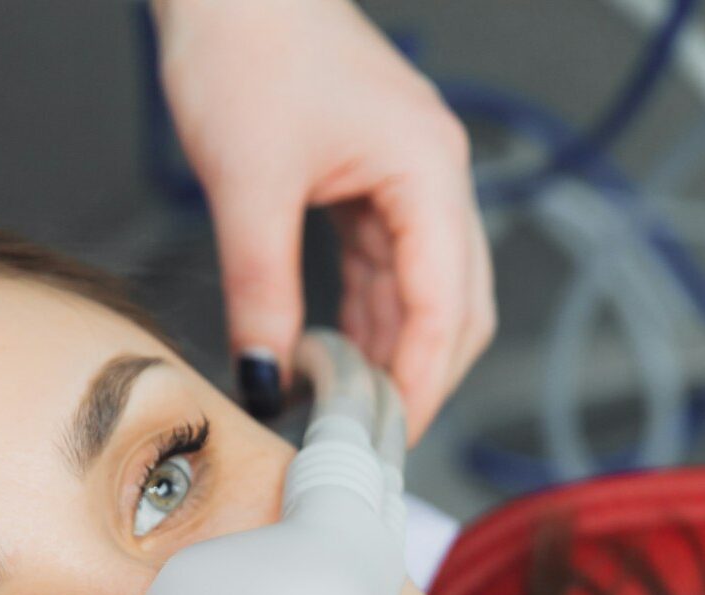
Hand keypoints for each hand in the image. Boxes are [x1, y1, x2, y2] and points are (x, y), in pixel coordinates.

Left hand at [153, 0, 495, 442]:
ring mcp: (411, 173)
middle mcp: (436, 173)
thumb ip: (262, 293)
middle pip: (460, 307)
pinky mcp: (377, 175)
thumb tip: (267, 377)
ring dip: (395, 350)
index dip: (420, 384)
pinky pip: (391, 265)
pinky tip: (339, 352)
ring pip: (428, 290)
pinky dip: (372, 314)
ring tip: (350, 408)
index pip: (446, 308)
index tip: (387, 442)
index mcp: (427, 169)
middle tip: (372, 439)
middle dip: (422, 377)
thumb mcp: (246, 186)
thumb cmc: (244, 43)